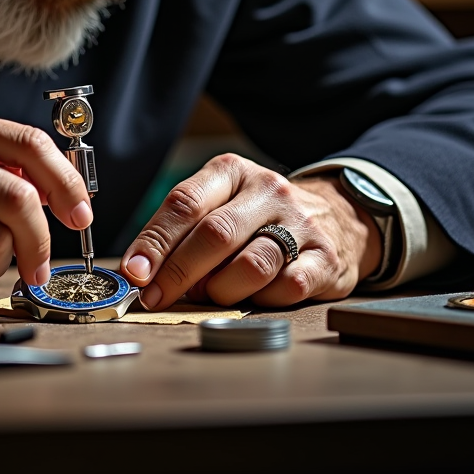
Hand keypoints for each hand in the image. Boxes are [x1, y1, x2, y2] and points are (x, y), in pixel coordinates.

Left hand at [120, 156, 381, 308]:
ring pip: (251, 265)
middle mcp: (268, 190)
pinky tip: (255, 298)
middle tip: (156, 298)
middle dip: (178, 272)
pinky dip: (263, 300)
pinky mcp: (325, 257)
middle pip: (215, 234)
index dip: (155, 241)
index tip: (135, 273)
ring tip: (213, 294)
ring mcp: (300, 222)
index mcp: (231, 172)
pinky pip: (288, 287)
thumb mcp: (220, 204)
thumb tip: (144, 273)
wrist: (338, 214)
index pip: (185, 203)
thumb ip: (184, 232)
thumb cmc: (260, 216)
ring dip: (221, 290)